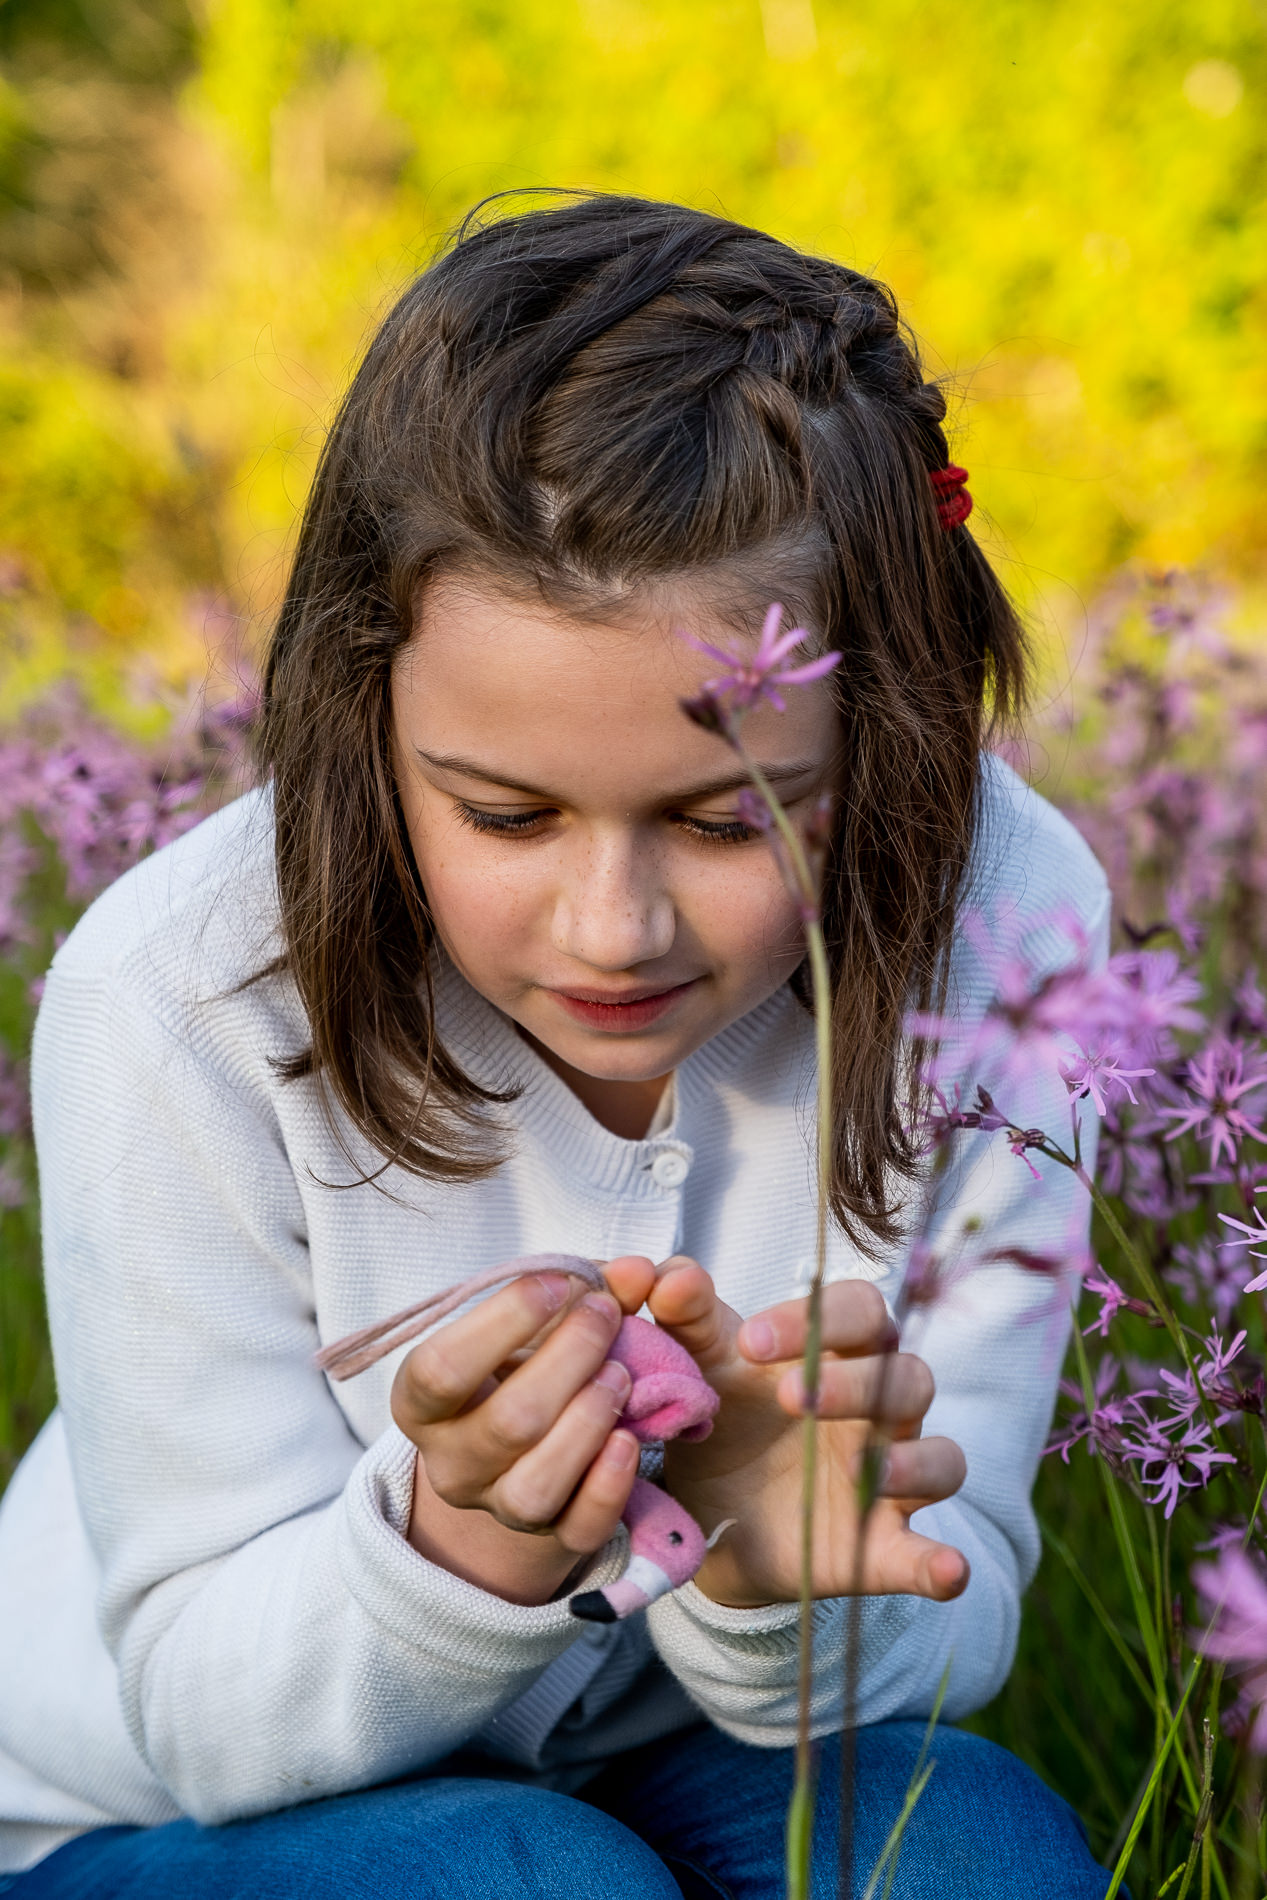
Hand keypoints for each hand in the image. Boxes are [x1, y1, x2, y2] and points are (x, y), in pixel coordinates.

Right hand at [390, 1256, 657, 1605]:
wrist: (531, 1437)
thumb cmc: (528, 1357)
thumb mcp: (541, 1317)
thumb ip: (589, 1287)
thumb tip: (638, 1273)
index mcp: (422, 1402)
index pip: (441, 1369)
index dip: (502, 1322)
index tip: (558, 1282)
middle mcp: (451, 1462)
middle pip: (506, 1423)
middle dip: (568, 1359)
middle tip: (606, 1313)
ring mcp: (498, 1506)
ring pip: (536, 1488)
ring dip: (587, 1423)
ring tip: (620, 1375)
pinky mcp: (551, 1536)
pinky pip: (578, 1530)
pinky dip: (608, 1486)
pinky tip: (628, 1439)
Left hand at [650, 1258, 968, 1609]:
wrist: (711, 1514)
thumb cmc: (727, 1416)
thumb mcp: (704, 1366)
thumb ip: (688, 1318)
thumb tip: (668, 1278)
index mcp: (842, 1353)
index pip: (861, 1311)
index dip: (818, 1318)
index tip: (750, 1343)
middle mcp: (880, 1411)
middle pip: (909, 1377)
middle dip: (857, 1384)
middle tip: (791, 1396)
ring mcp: (891, 1480)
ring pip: (939, 1456)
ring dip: (909, 1461)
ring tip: (859, 1470)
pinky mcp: (883, 1547)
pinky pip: (927, 1554)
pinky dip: (941, 1565)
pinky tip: (947, 1573)